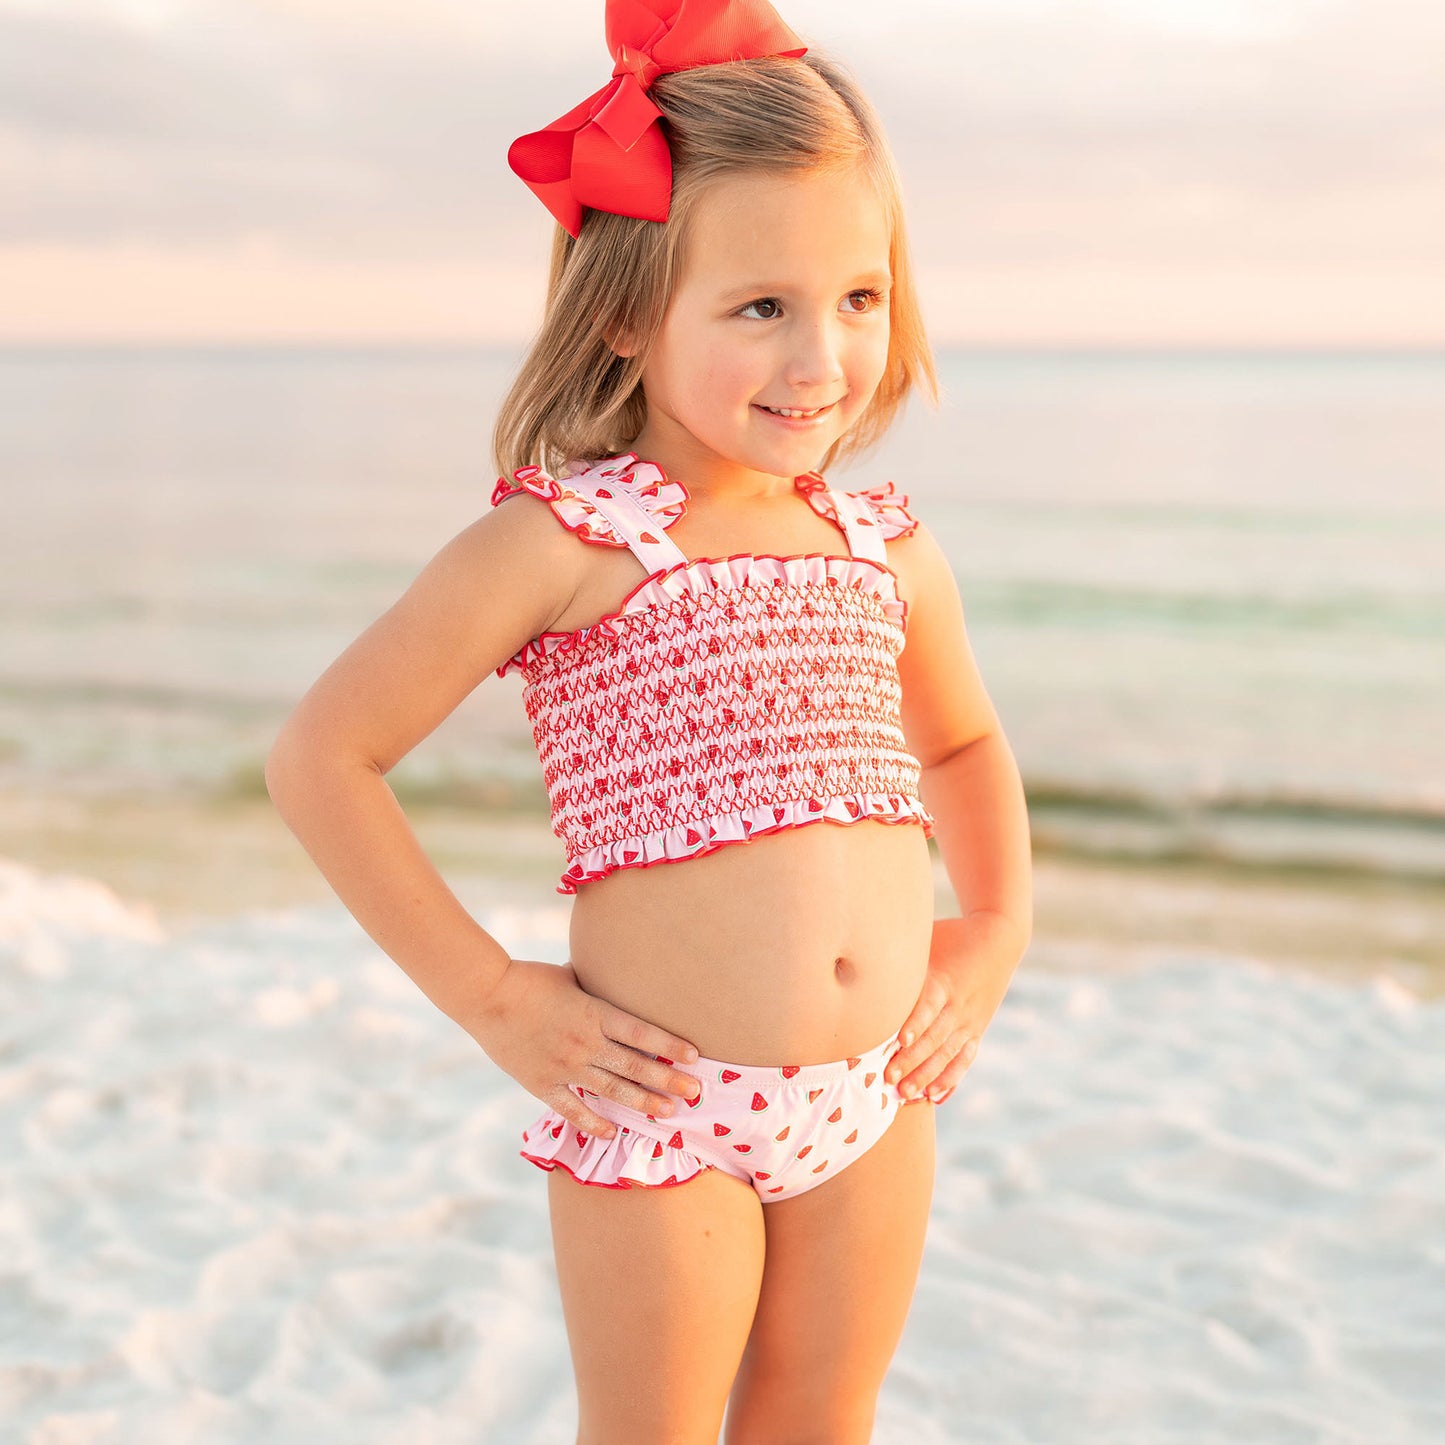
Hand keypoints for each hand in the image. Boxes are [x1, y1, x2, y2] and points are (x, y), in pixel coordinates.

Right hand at [463, 958, 703, 1139]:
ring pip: (611, 1090)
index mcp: (594, 1013)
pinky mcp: (542, 1083)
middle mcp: (585, 1043)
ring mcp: (564, 1066)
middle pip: (635, 1065)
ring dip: (641, 1102)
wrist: (485, 996)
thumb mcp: (569, 975)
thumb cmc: (528, 978)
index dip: (670, 1046)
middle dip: (667, 1080)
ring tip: (667, 1113)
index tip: (694, 1057)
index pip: (642, 1033)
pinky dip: (593, 1122)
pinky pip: (572, 1109)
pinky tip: (611, 1132)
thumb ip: (593, 983)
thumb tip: (611, 972)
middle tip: (694, 1093)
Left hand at [886, 915, 1022, 1105]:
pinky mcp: (976, 1029)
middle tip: (890, 1079)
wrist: (999, 937)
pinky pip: (964, 1059)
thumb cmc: (951, 936)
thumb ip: (900, 953)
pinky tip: (935, 1095)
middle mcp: (957, 1004)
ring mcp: (969, 1020)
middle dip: (912, 1060)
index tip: (898, 1041)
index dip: (914, 1024)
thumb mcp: (927, 939)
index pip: (927, 1006)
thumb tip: (858, 951)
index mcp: (943, 980)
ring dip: (927, 1075)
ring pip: (947, 1053)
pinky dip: (950, 1078)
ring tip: (907, 1094)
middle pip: (934, 1036)